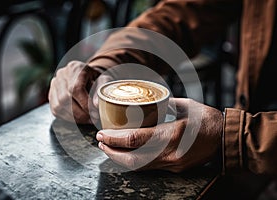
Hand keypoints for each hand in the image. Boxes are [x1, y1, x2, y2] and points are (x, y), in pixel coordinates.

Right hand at [48, 61, 109, 123]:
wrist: (87, 76)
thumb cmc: (96, 79)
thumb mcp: (103, 81)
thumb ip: (100, 91)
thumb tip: (96, 105)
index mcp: (75, 68)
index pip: (75, 88)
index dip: (85, 104)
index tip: (95, 113)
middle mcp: (61, 75)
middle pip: (65, 98)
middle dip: (81, 113)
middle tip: (93, 119)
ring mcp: (54, 85)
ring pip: (59, 106)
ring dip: (75, 117)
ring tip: (88, 119)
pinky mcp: (51, 95)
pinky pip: (56, 110)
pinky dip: (69, 118)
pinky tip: (79, 119)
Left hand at [96, 98, 222, 171]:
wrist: (226, 139)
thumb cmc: (206, 119)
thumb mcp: (185, 106)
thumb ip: (165, 104)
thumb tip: (151, 101)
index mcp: (171, 135)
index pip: (134, 140)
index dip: (114, 138)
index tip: (101, 133)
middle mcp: (169, 153)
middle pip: (132, 160)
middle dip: (112, 152)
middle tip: (101, 143)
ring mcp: (172, 164)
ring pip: (139, 167)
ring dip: (121, 159)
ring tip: (109, 149)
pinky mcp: (175, 168)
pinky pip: (149, 168)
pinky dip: (134, 163)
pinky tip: (127, 155)